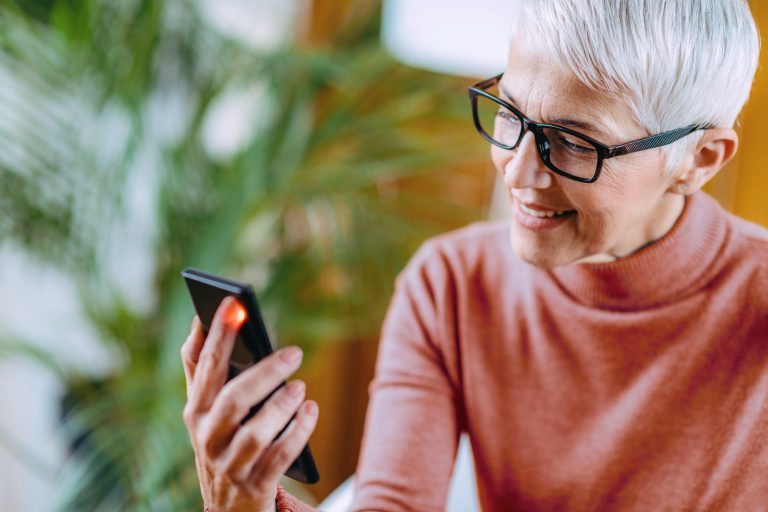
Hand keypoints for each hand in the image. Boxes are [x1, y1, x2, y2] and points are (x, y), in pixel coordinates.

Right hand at [181, 297, 318, 511]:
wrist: (226, 508)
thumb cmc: (219, 441)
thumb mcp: (203, 409)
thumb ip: (199, 367)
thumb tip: (198, 321)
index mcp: (196, 410)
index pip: (205, 366)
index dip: (219, 334)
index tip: (234, 303)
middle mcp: (207, 436)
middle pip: (233, 400)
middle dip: (263, 374)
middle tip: (294, 353)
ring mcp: (229, 463)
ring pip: (255, 433)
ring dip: (281, 408)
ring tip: (301, 387)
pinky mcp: (254, 485)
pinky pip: (279, 458)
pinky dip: (297, 434)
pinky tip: (311, 410)